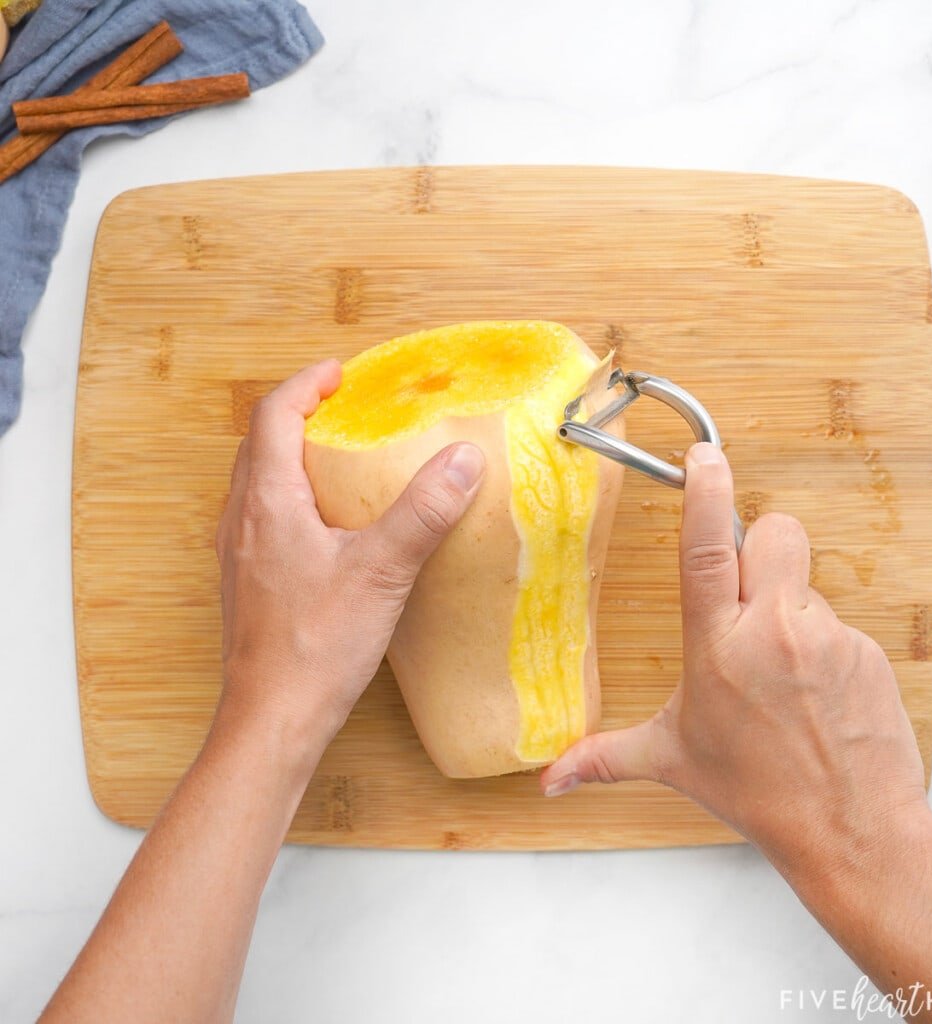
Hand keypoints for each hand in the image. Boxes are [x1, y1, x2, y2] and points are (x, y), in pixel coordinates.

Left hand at [215, 360, 485, 767]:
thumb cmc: (316, 648)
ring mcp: (237, 553)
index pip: (272, 417)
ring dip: (289, 454)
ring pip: (255, 480)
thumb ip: (423, 511)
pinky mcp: (247, 582)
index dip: (305, 386)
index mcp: (267, 503)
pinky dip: (287, 495)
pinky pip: (260, 516)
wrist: (271, 718)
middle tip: (342, 408)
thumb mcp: (382, 572)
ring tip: (336, 456)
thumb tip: (463, 460)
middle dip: (297, 414)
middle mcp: (241, 520)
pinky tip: (325, 523)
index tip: (339, 374)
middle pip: (258, 443)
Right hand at [540, 442, 926, 882]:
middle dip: (763, 546)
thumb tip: (549, 778)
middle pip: (775, 534)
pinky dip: (822, 645)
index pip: (707, 548)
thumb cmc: (758, 792)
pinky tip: (816, 691)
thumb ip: (604, 756)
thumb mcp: (673, 759)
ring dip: (791, 610)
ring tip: (785, 672)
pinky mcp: (865, 650)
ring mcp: (825, 637)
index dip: (705, 493)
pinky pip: (838, 621)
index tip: (704, 456)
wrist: (849, 828)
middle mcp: (772, 631)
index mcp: (716, 645)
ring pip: (807, 582)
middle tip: (753, 593)